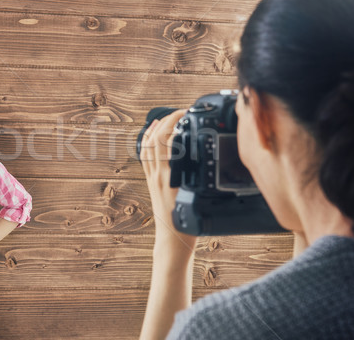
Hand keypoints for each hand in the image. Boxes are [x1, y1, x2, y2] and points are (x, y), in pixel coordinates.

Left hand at [139, 109, 196, 248]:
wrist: (172, 241)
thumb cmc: (186, 225)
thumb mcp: (198, 199)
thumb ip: (201, 181)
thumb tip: (207, 158)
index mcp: (169, 177)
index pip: (164, 141)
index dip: (172, 123)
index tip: (185, 113)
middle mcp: (158, 175)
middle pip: (154, 140)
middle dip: (164, 121)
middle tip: (179, 112)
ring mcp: (153, 179)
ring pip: (146, 147)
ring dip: (154, 129)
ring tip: (164, 118)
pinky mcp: (152, 183)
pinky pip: (145, 157)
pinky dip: (148, 143)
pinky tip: (154, 137)